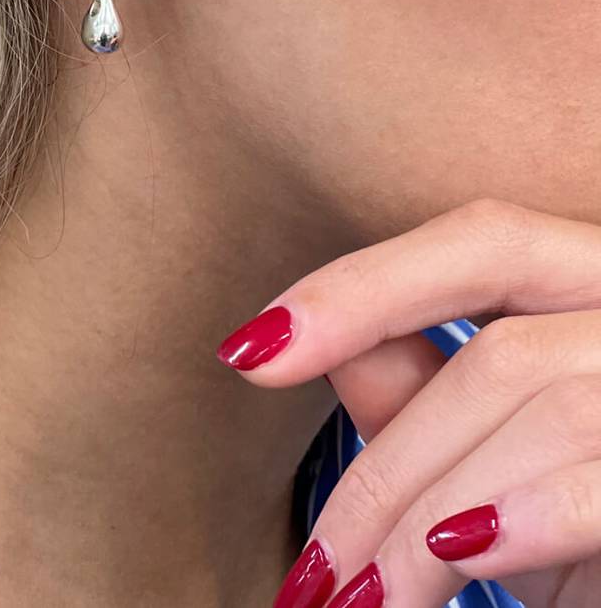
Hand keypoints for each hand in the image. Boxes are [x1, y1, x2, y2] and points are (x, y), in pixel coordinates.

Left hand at [214, 198, 600, 607]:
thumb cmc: (597, 525)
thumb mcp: (512, 462)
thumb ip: (433, 390)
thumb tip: (331, 348)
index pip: (485, 243)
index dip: (362, 284)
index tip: (248, 348)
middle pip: (500, 354)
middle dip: (385, 467)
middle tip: (314, 576)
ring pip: (541, 400)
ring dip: (429, 515)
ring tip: (364, 600)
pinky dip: (527, 512)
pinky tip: (457, 553)